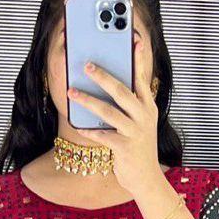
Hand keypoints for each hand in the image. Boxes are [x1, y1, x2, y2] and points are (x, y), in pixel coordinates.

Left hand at [66, 40, 161, 198]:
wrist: (146, 179)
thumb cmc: (137, 147)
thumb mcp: (139, 123)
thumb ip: (129, 104)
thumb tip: (106, 85)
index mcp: (147, 107)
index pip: (141, 78)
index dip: (138, 59)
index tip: (134, 40)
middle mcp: (143, 116)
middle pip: (121, 91)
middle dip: (103, 76)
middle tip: (87, 64)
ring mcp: (135, 132)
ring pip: (109, 111)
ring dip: (88, 100)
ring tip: (72, 92)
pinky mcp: (125, 148)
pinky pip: (104, 136)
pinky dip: (91, 130)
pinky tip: (79, 125)